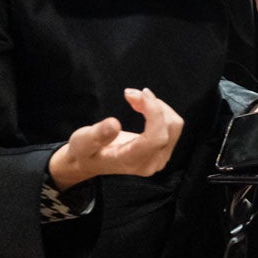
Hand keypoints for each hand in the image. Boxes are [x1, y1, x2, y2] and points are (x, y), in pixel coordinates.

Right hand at [47, 87, 183, 189]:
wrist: (88, 162)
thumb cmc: (84, 151)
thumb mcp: (83, 141)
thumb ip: (98, 135)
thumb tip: (115, 124)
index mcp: (131, 162)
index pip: (156, 138)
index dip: (155, 112)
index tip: (141, 93)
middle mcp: (150, 163)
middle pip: (169, 129)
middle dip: (153, 104)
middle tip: (130, 93)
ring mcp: (159, 159)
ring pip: (174, 125)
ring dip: (157, 106)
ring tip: (134, 98)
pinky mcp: (162, 151)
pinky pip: (171, 126)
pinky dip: (159, 111)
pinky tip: (142, 107)